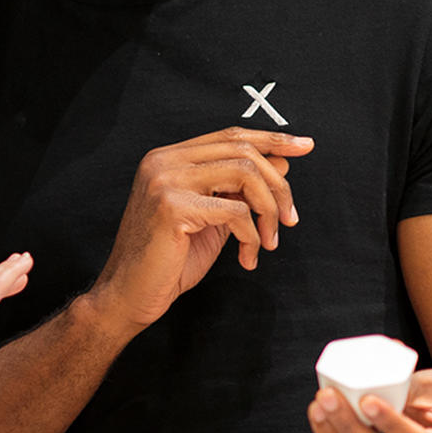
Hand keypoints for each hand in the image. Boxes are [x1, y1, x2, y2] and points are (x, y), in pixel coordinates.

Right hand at [90, 128, 313, 332]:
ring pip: (245, 174)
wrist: (129, 296)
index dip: (271, 139)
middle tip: (290, 219)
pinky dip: (251, 235)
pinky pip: (235, 210)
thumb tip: (281, 164)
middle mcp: (163, 161)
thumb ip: (240, 190)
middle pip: (243, 150)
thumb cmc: (167, 262)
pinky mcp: (173, 207)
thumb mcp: (213, 219)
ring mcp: (165, 181)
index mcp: (168, 159)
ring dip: (269, 210)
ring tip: (269, 241)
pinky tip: (247, 257)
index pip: (229, 136)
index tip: (303, 146)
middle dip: (278, 185)